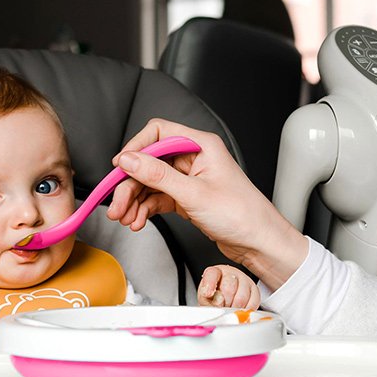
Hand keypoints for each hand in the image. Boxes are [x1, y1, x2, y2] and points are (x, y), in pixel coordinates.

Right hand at [107, 119, 307, 290]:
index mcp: (200, 145)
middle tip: (117, 205)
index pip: (157, 133)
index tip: (119, 168)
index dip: (136, 149)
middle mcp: (193, 158)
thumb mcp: (194, 194)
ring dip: (134, 200)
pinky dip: (145, 209)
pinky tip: (139, 220)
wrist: (259, 242)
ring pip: (150, 183)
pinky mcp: (186, 197)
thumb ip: (158, 176)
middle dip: (130, 184)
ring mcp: (189, 179)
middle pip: (149, 162)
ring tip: (126, 218)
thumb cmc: (242, 215)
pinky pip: (157, 198)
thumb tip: (129, 160)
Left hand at [197, 265, 260, 309]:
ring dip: (234, 308)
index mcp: (214, 272)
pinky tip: (239, 309)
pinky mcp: (254, 290)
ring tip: (229, 308)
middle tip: (221, 307)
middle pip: (229, 288)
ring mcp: (244, 280)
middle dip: (224, 303)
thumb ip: (208, 299)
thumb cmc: (213, 299)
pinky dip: (245, 310)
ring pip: (241, 298)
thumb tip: (217, 302)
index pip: (212, 274)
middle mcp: (230, 273)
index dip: (210, 285)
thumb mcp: (205, 299)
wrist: (224, 301)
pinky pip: (252, 303)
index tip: (208, 294)